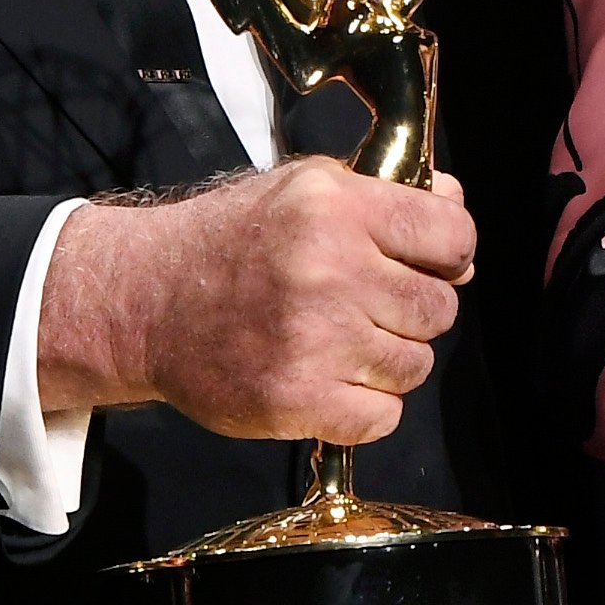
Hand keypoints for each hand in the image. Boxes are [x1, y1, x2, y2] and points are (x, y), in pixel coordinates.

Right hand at [39, 160, 477, 443]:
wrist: (147, 299)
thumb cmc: (233, 238)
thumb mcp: (306, 187)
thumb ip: (385, 195)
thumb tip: (457, 206)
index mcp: (338, 209)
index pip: (453, 238)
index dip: (451, 253)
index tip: (429, 263)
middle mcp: (332, 272)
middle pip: (439, 308)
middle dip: (416, 309)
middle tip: (373, 306)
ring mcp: (315, 342)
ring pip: (415, 366)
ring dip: (390, 359)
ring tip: (344, 342)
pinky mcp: (295, 401)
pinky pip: (383, 417)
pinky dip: (367, 407)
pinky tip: (333, 380)